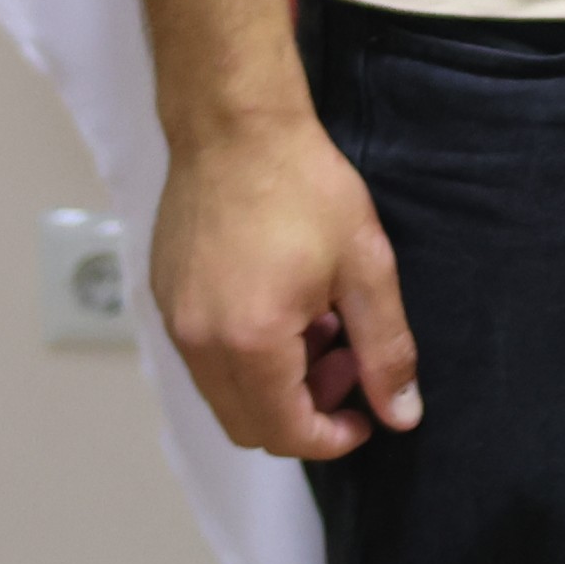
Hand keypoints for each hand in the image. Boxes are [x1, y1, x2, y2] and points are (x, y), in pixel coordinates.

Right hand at [154, 114, 419, 459]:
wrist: (237, 126)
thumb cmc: (304, 185)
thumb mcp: (365, 266)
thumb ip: (385, 349)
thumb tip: (401, 414)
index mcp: (250, 342)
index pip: (285, 433)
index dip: (332, 437)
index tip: (365, 415)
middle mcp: (199, 343)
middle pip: (248, 426)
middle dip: (305, 411)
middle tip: (346, 358)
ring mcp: (174, 322)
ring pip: (225, 394)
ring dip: (275, 382)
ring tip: (318, 320)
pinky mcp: (164, 298)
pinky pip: (204, 358)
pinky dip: (245, 355)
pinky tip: (284, 302)